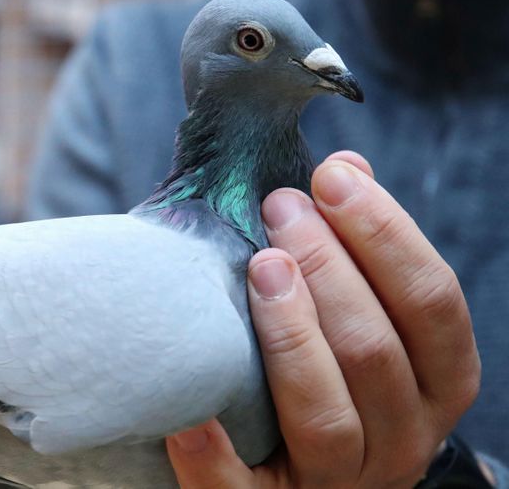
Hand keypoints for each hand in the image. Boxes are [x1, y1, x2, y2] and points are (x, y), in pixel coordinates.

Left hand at [167, 152, 480, 487]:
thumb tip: (346, 166)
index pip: (431, 303)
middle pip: (376, 351)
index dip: (386, 235)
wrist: (301, 481)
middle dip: (330, 267)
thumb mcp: (365, 323)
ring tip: (260, 268)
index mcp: (435, 386)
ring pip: (325, 415)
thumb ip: (361, 255)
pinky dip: (213, 452)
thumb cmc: (334, 379)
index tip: (333, 178)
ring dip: (292, 335)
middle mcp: (402, 440)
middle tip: (280, 206)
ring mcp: (338, 483)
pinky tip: (187, 411)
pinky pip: (242, 487)